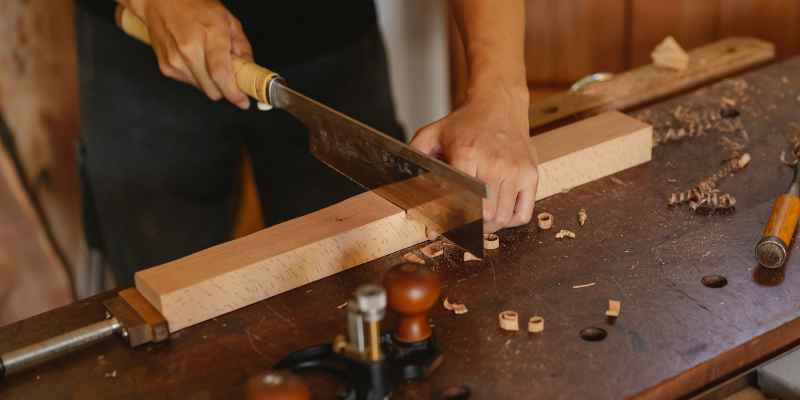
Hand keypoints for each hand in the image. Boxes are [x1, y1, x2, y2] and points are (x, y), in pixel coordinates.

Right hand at [125, 0, 252, 108]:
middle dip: (225, 88)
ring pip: (203, 89)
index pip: (220, 74)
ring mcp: (175, 60)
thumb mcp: (227, 19)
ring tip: (208, 60)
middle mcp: (189, 49)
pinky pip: (190, 83)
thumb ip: (242, 46)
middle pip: (212, 89)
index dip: (233, 93)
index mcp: (209, 34)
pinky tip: (195, 59)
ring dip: (211, 82)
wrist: (160, 1)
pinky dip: (197, 77)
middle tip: (230, 76)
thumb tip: (250, 69)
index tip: (243, 101)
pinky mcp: (166, 67)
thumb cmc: (193, 6)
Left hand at [410, 85, 537, 232]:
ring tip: (477, 224)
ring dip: (488, 227)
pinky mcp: (530, 174)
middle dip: (469, 228)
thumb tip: (404, 188)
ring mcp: (516, 170)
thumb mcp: (433, 134)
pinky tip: (499, 216)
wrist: (499, 104)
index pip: (460, 201)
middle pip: (484, 215)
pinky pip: (523, 212)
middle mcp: (495, 164)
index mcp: (467, 154)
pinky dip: (510, 221)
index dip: (448, 220)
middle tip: (460, 228)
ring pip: (503, 218)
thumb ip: (416, 157)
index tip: (438, 231)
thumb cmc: (465, 123)